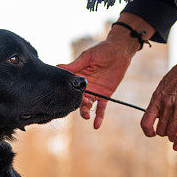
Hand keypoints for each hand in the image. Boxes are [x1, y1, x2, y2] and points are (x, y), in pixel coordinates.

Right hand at [59, 13, 151, 128]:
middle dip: (76, 104)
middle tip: (80, 105)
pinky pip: (101, 108)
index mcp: (76, 77)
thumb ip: (74, 65)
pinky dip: (99, 117)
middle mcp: (84, 87)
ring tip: (86, 116)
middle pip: (76, 99)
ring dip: (85, 112)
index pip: (68, 88)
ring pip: (86, 106)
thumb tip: (57, 66)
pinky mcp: (105, 96)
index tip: (66, 97)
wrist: (120, 51)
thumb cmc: (101, 50)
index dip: (67, 93)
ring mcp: (94, 92)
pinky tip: (96, 125)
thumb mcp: (86, 57)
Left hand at [141, 9, 176, 149]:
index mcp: (156, 98)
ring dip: (172, 136)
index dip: (147, 132)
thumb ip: (160, 100)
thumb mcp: (164, 85)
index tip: (152, 133)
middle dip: (163, 133)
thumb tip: (158, 114)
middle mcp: (165, 104)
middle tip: (168, 131)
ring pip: (170, 132)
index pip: (145, 123)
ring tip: (174, 136)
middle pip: (159, 130)